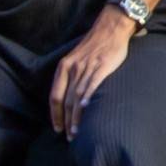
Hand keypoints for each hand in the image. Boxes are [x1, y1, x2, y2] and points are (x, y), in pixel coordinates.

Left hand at [49, 16, 133, 136]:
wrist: (110, 28)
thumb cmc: (95, 45)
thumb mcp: (76, 58)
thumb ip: (72, 76)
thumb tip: (70, 99)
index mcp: (64, 67)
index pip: (55, 95)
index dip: (55, 114)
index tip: (57, 128)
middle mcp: (73, 68)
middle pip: (66, 100)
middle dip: (66, 121)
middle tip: (69, 137)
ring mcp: (87, 67)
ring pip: (77, 97)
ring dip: (76, 117)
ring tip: (77, 132)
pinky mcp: (101, 66)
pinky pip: (92, 84)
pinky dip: (88, 98)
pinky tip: (86, 109)